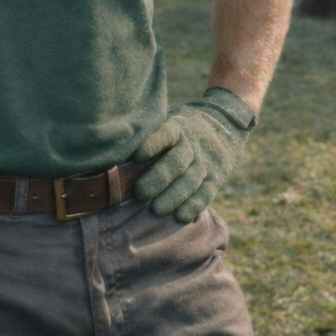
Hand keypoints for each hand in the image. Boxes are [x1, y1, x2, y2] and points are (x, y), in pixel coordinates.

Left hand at [132, 88, 254, 222]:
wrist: (226, 122)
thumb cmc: (182, 127)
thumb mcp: (168, 119)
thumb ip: (147, 133)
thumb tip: (110, 150)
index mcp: (177, 127)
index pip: (166, 133)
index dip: (152, 144)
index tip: (136, 155)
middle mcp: (192, 143)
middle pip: (178, 160)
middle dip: (159, 178)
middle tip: (140, 193)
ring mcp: (206, 161)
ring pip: (192, 179)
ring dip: (174, 196)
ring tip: (157, 209)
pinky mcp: (216, 176)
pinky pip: (208, 192)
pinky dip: (195, 205)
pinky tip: (181, 216)